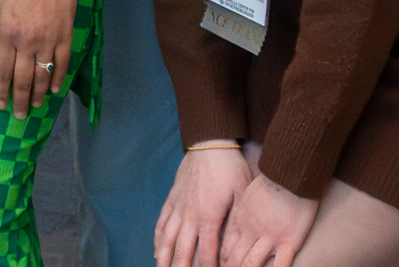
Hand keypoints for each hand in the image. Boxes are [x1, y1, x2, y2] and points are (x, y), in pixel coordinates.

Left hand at [0, 0, 76, 118]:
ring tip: (34, 107)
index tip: (0, 105)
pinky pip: (62, 62)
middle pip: (23, 79)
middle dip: (19, 100)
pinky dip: (57, 78)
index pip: (3, 70)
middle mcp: (27, 40)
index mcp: (8, 33)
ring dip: (38, 94)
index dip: (1, 91)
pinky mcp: (65, 34)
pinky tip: (53, 89)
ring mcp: (48, 38)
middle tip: (18, 115)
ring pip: (43, 75)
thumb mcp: (1, 8)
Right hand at [156, 146, 251, 266]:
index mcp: (209, 217)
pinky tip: (156, 249)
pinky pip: (162, 221)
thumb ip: (237, 221)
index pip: (206, 252)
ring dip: (163, 257)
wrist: (211, 143)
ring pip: (167, 237)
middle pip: (181, 249)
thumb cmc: (230, 168)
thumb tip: (235, 245)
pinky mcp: (173, 197)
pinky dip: (157, 237)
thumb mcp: (242, 194)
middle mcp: (190, 215)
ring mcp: (178, 206)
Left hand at [220, 173, 318, 266]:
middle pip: (235, 258)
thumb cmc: (271, 181)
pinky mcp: (289, 240)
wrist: (290, 172)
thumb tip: (235, 227)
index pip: (226, 247)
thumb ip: (240, 213)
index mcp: (241, 220)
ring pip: (252, 263)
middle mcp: (252, 231)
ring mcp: (270, 237)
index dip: (222, 261)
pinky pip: (281, 265)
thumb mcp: (247, 196)